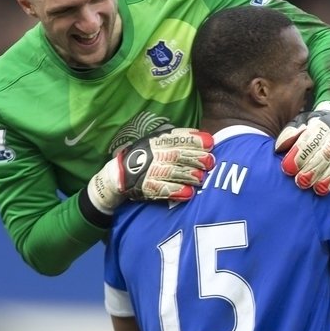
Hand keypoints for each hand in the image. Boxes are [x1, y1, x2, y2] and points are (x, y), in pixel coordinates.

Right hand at [89, 128, 214, 211]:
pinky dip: (176, 191)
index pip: (178, 138)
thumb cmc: (147, 156)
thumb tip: (205, 137)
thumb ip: (180, 139)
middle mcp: (153, 154)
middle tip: (210, 162)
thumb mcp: (159, 142)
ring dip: (188, 175)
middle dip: (195, 158)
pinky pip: (162, 189)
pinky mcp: (145, 187)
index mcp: (158, 141)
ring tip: (201, 178)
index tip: (210, 143)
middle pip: (177, 155)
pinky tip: (188, 193)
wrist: (118, 174)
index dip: (194, 140)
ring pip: (171, 172)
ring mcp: (148, 171)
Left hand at [274, 109, 329, 195]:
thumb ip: (289, 135)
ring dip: (329, 178)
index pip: (308, 142)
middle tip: (302, 182)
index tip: (288, 168)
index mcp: (317, 129)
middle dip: (312, 170)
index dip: (298, 156)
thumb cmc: (313, 129)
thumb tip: (279, 148)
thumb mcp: (299, 124)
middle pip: (323, 155)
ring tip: (320, 189)